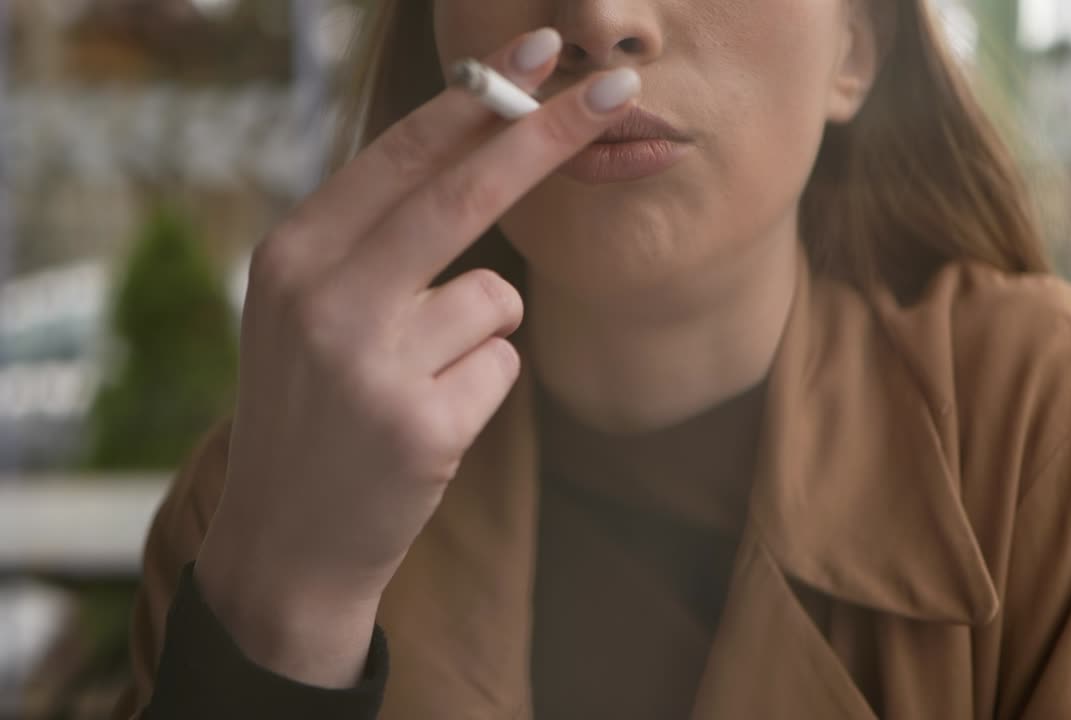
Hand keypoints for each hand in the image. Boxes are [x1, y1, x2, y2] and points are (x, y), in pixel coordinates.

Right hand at [192, 28, 639, 686]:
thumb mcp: (304, 308)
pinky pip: (504, 364)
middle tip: (619, 92)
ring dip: (483, 330)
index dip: (479, 100)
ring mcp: (372, 366)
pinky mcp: (422, 425)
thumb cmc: (312, 408)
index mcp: (292, 255)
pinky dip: (485, 384)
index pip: (403, 156)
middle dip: (549, 135)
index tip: (539, 51)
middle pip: (464, 194)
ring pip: (497, 296)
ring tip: (421, 379)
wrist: (286, 540)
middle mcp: (324, 300)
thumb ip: (371, 235)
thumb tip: (478, 143)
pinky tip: (432, 421)